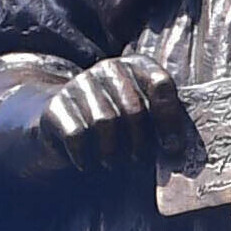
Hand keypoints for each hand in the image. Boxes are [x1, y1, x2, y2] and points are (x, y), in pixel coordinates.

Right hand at [0, 56, 173, 207]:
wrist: (57, 123)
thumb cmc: (112, 126)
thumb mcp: (139, 119)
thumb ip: (161, 123)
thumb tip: (175, 149)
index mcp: (134, 66)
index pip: (161, 83)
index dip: (170, 118)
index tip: (171, 147)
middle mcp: (107, 68)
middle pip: (134, 109)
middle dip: (140, 143)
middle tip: (137, 160)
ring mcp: (79, 84)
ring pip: (105, 122)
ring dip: (111, 152)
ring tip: (111, 162)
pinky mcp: (56, 105)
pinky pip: (77, 135)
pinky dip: (84, 156)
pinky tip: (85, 163)